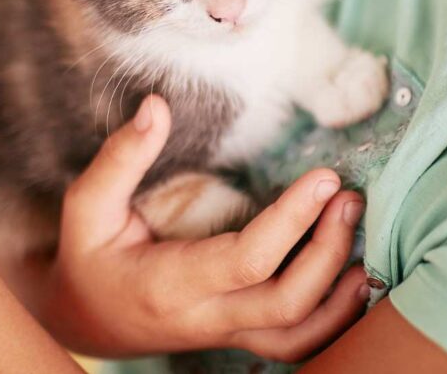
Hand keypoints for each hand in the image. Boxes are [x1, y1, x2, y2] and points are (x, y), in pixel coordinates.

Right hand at [41, 96, 368, 361]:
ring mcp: (228, 333)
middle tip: (349, 196)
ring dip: (341, 291)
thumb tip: (156, 105)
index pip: (247, 260)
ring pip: (300, 335)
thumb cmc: (90, 259)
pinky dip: (335, 316)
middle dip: (329, 250)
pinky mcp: (242, 335)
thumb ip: (120, 158)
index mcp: (170, 284)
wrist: (87, 321)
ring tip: (360, 232)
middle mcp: (206, 317)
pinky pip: (299, 341)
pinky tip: (355, 274)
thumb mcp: (87, 207)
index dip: (292, 220)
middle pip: (287, 302)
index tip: (323, 177)